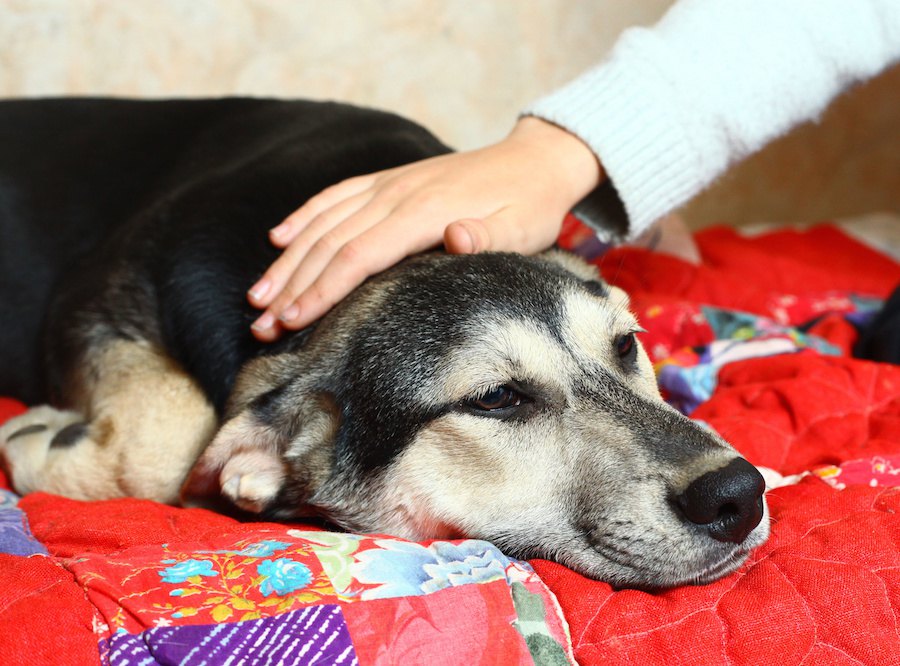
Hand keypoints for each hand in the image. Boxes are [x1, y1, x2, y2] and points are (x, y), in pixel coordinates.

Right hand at [248, 116, 602, 340]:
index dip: (322, 289)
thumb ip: (488, 237)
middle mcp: (396, 194)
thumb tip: (455, 237)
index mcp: (425, 212)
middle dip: (292, 286)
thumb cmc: (529, 205)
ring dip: (288, 261)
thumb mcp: (523, 229)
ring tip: (257, 297)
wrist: (533, 161)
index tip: (292, 320)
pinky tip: (278, 237)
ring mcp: (388, 184)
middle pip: (330, 243)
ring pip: (324, 223)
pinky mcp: (388, 181)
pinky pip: (334, 197)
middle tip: (260, 326)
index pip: (360, 255)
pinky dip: (303, 217)